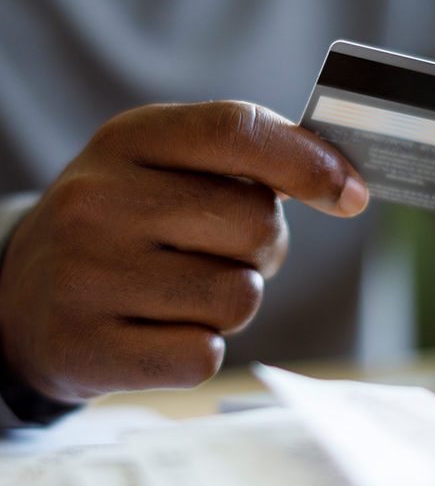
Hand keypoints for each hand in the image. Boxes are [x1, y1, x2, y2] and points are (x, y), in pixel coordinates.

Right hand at [0, 102, 368, 402]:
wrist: (26, 296)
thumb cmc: (130, 224)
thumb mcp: (168, 167)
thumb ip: (250, 160)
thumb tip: (346, 187)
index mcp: (129, 140)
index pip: (237, 131)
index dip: (309, 162)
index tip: (351, 194)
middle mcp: (97, 201)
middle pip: (255, 223)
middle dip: (264, 247)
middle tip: (228, 252)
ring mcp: (85, 276)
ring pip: (238, 297)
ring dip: (232, 302)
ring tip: (184, 292)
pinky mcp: (87, 348)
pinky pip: (204, 354)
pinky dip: (201, 348)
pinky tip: (161, 331)